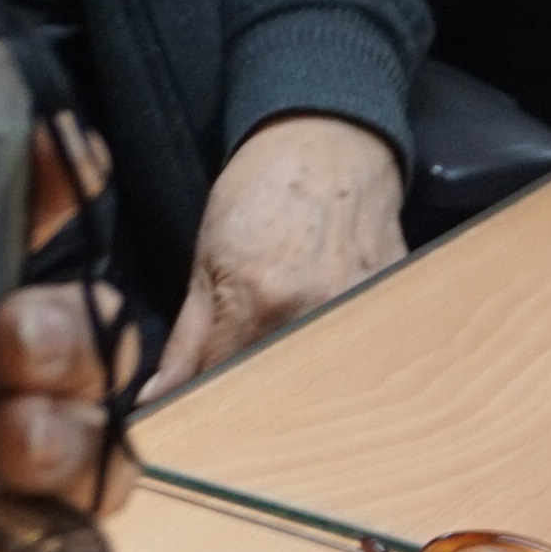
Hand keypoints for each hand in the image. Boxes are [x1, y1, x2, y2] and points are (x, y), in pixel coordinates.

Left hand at [148, 111, 403, 393]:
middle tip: (237, 384)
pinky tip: (320, 341)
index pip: (226, 383)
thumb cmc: (260, 194)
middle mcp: (315, 309)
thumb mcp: (205, 261)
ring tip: (280, 355)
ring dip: (296, 382)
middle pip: (277, 389)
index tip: (195, 409)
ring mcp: (361, 307)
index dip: (206, 401)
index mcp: (259, 300)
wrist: (328, 143)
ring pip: (319, 377)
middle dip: (251, 397)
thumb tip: (157, 397)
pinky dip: (335, 357)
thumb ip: (186, 340)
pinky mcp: (393, 302)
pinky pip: (359, 352)